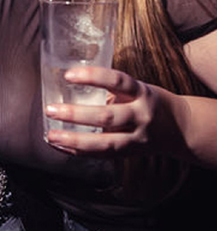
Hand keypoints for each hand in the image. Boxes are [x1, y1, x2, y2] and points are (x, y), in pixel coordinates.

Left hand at [45, 66, 160, 154]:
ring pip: (105, 143)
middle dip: (76, 114)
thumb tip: (68, 83)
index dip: (93, 77)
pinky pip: (103, 155)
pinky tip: (60, 146)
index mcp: (141, 92)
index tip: (68, 75)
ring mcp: (137, 137)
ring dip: (74, 140)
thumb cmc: (148, 101)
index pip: (117, 80)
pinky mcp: (130, 153)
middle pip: (108, 117)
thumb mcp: (136, 88)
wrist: (179, 127)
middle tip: (50, 109)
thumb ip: (110, 88)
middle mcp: (141, 115)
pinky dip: (79, 152)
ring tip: (51, 136)